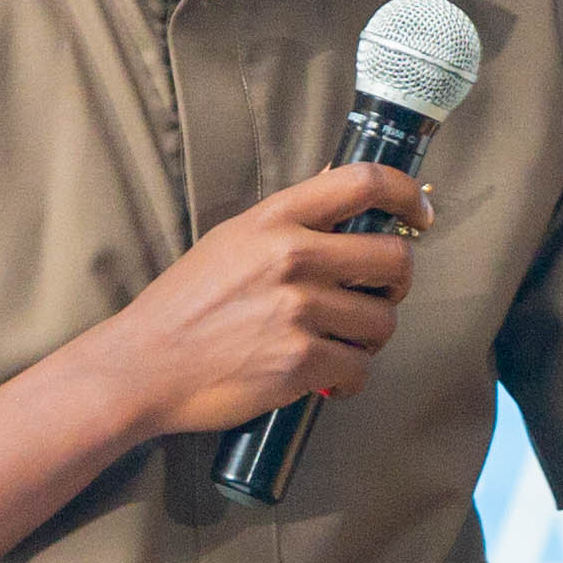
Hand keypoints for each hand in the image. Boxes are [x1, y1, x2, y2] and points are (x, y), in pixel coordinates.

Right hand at [77, 159, 434, 441]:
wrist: (143, 366)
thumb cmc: (184, 307)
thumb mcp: (231, 241)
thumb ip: (287, 222)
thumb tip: (339, 192)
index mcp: (274, 220)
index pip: (364, 183)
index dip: (407, 196)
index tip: (419, 216)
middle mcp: (291, 257)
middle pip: (394, 258)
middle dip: (396, 283)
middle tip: (377, 296)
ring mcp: (297, 310)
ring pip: (382, 322)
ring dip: (369, 338)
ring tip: (337, 343)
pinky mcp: (300, 361)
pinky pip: (359, 369)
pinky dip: (349, 379)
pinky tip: (326, 378)